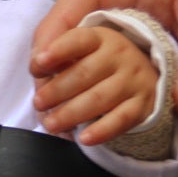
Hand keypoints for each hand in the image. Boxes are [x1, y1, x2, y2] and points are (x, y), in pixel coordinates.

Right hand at [31, 0, 177, 144]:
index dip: (61, 25)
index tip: (46, 58)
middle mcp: (149, 20)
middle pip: (83, 36)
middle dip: (58, 67)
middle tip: (45, 99)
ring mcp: (153, 57)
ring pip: (94, 71)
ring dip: (74, 96)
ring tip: (55, 123)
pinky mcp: (163, 90)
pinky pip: (121, 102)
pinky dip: (103, 118)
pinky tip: (88, 135)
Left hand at [31, 25, 158, 145]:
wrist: (141, 73)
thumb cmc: (96, 61)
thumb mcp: (77, 48)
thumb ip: (53, 53)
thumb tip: (36, 66)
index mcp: (99, 38)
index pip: (78, 40)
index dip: (58, 51)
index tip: (39, 63)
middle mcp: (119, 55)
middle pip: (84, 73)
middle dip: (57, 90)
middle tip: (39, 103)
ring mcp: (132, 80)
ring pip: (100, 98)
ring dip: (71, 113)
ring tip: (51, 124)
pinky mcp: (141, 104)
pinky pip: (121, 120)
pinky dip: (101, 131)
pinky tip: (84, 138)